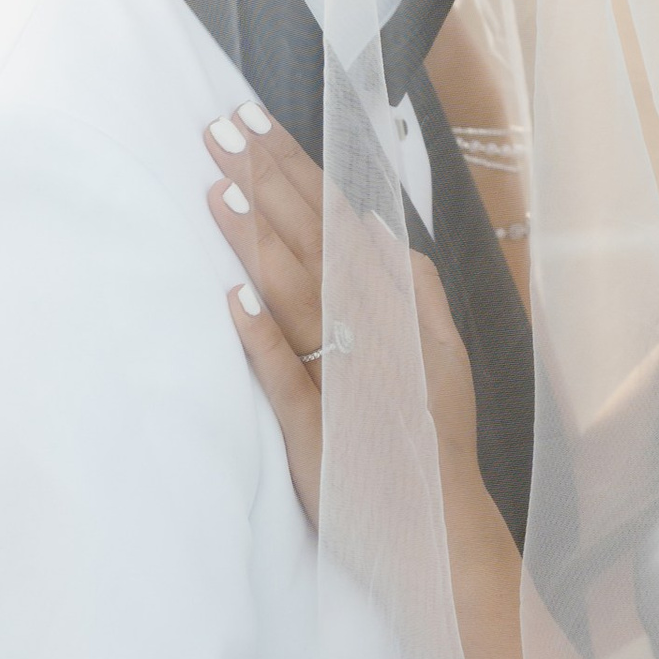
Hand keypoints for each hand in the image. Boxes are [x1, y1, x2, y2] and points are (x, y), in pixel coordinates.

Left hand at [209, 106, 474, 524]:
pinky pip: (288, 377)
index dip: (295, 171)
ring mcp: (347, 379)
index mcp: (399, 310)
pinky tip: (233, 299)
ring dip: (257, 240)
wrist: (441, 532)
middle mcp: (375, 333)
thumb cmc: (432, 442)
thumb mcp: (442, 355)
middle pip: (313, 242)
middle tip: (220, 129)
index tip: (254, 126)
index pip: (337, 220)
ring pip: (298, 296)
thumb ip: (417, 288)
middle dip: (266, 181)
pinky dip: (262, 338)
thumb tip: (378, 226)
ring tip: (217, 188)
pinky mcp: (320, 432)